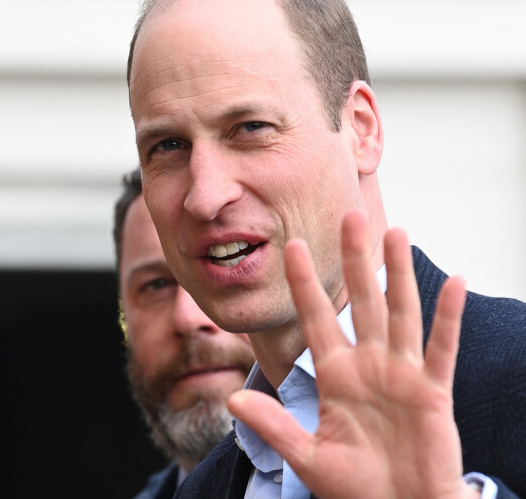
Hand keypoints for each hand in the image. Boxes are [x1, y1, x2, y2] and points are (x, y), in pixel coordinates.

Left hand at [228, 210, 476, 498]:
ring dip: (398, 273)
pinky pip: (442, 348)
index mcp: (335, 376)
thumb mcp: (308, 457)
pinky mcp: (432, 391)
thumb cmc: (355, 488)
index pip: (316, 318)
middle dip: (354, 259)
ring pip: (400, 312)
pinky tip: (453, 282)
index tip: (294, 247)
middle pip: (360, 301)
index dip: (305, 283)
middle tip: (349, 215)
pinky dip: (447, 317)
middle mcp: (368, 365)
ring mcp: (401, 374)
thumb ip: (275, 427)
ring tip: (395, 232)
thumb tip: (231, 403)